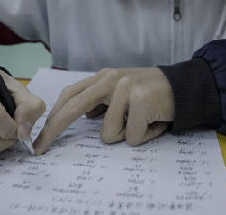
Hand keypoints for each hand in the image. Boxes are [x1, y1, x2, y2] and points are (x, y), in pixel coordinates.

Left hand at [34, 67, 173, 154]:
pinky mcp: (141, 103)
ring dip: (126, 135)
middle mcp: (111, 80)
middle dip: (54, 130)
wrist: (186, 88)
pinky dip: (145, 137)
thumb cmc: (152, 94)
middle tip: (41, 148)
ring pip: (108, 134)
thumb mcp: (122, 92)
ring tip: (143, 123)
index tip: (39, 136)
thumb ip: (101, 102)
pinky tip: (154, 123)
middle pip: (73, 108)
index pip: (70, 95)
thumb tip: (81, 117)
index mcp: (103, 77)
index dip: (52, 117)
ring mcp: (126, 90)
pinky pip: (132, 138)